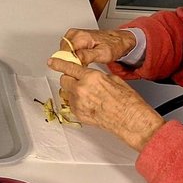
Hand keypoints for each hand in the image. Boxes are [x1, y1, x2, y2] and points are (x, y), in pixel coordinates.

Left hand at [47, 57, 163, 150]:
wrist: (130, 121)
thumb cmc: (127, 101)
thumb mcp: (113, 80)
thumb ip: (96, 76)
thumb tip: (89, 76)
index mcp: (91, 77)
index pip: (69, 67)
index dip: (58, 63)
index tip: (51, 62)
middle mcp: (81, 89)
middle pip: (64, 80)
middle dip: (70, 79)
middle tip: (80, 82)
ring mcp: (78, 103)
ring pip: (67, 93)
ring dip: (74, 92)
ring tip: (89, 97)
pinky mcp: (78, 114)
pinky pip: (71, 104)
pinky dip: (77, 103)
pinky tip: (90, 105)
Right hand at [60, 28, 137, 64]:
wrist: (117, 40)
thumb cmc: (112, 45)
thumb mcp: (103, 54)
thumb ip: (87, 56)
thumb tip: (73, 59)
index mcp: (81, 36)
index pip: (65, 52)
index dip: (69, 62)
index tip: (77, 68)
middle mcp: (75, 33)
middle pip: (63, 52)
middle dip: (70, 61)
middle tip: (82, 65)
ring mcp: (73, 35)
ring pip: (63, 51)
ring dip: (70, 58)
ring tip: (82, 62)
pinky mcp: (73, 37)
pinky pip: (66, 49)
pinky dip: (71, 55)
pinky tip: (80, 58)